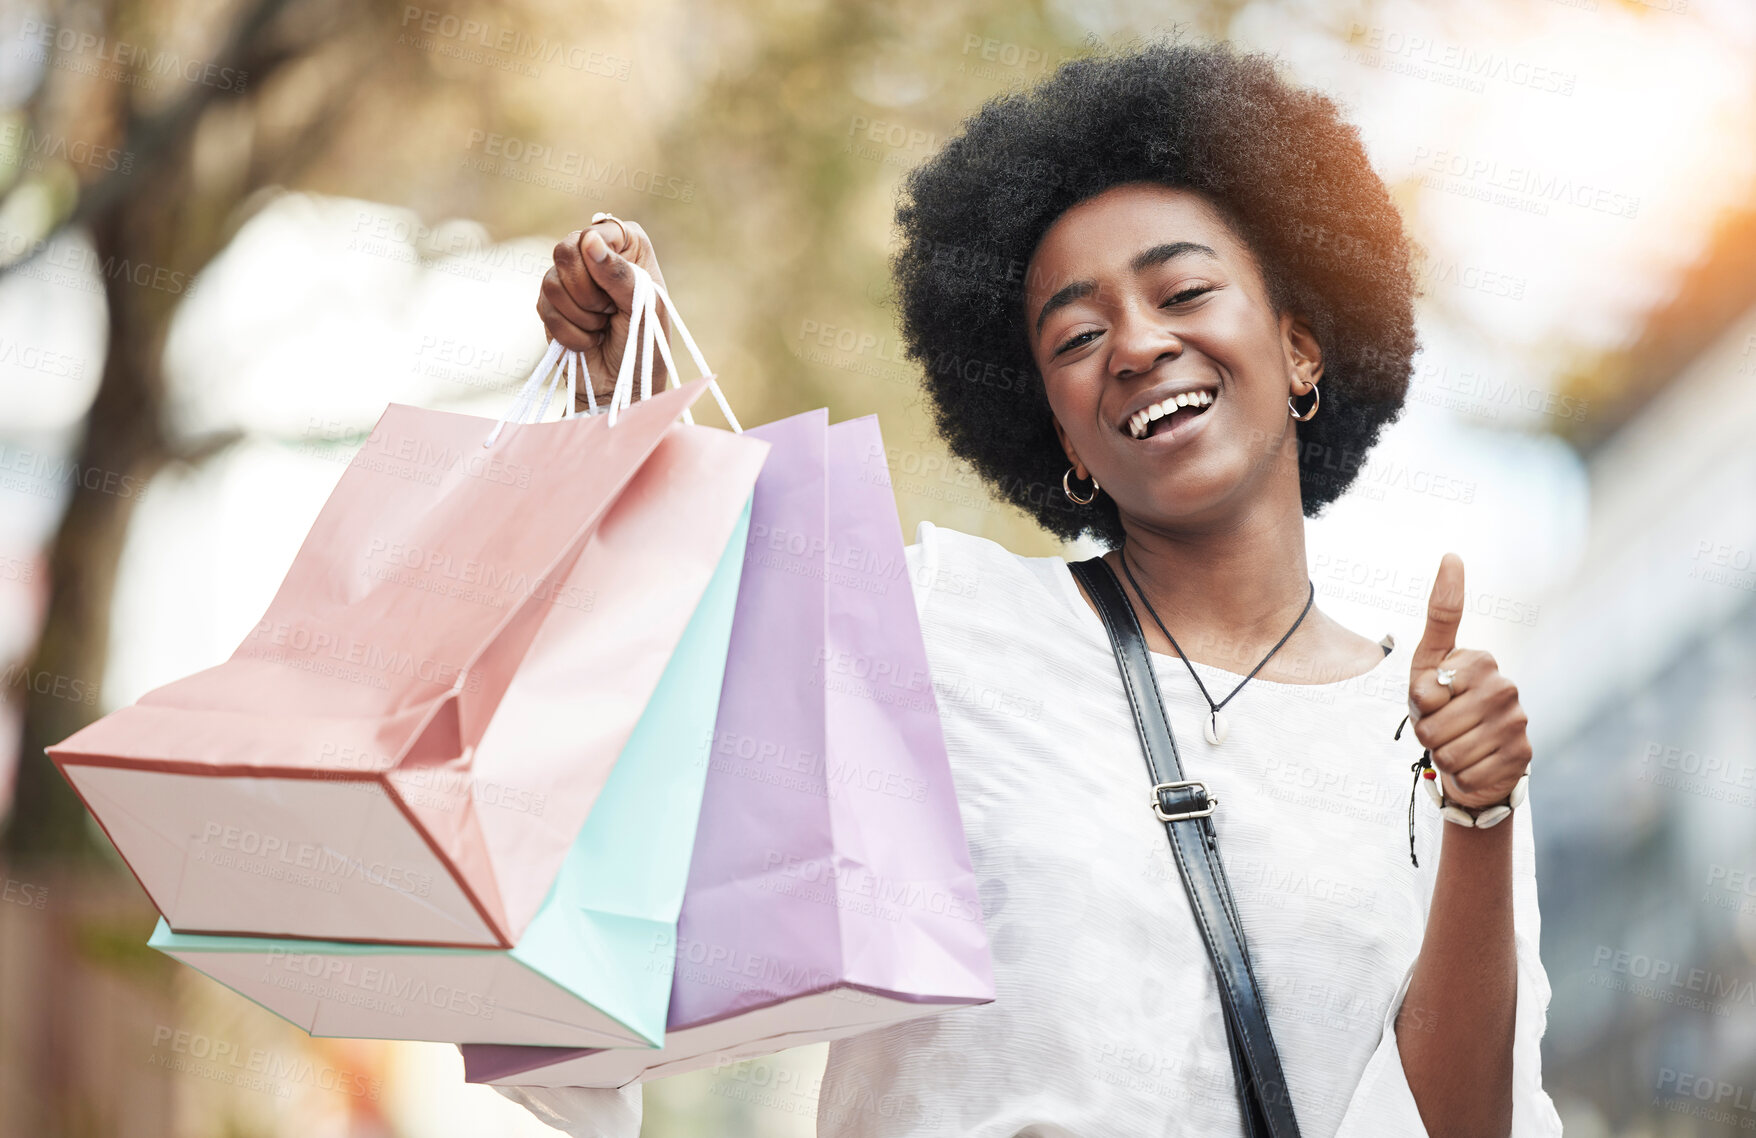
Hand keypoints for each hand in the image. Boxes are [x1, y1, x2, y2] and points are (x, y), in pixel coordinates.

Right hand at [537, 216, 668, 410]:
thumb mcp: (643, 307)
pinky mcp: (550, 305)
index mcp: (627, 245)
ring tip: (602, 327)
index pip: (598, 232)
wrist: (623, 387)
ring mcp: (569, 280)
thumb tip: (589, 239)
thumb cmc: (645, 345)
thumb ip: (617, 272)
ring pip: (551, 281)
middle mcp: (594, 256)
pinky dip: (570, 332)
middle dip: (587, 292)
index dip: (601, 261)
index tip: (619, 288)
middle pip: (565, 250)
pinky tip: (589, 340)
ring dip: (582, 316)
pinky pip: (544, 307)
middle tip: (610, 311)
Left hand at [1406, 553, 1531, 809]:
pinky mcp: (1521, 755)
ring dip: (1443, 756)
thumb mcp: (1426, 665)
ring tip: (1456, 745)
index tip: (1433, 698)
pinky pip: (1468, 774)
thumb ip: (1437, 623)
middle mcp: (1504, 687)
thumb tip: (1453, 555)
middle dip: (1427, 733)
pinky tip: (1473, 765)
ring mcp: (1516, 722)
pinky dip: (1461, 777)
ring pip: (1449, 752)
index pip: (1426, 690)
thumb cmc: (1442, 706)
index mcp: (1479, 661)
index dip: (1419, 703)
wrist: (1472, 757)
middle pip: (1433, 725)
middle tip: (1442, 728)